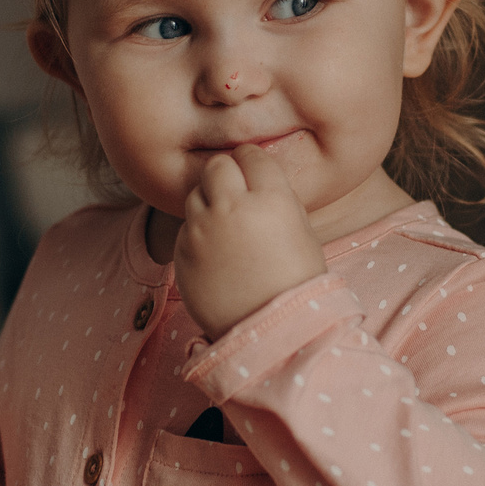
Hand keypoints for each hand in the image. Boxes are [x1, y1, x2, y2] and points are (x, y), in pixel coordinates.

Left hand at [174, 143, 326, 336]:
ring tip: (226, 226)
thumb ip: (276, 198)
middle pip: (217, 166)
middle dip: (226, 174)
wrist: (272, 331)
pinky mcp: (182, 253)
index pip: (251, 154)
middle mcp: (232, 207)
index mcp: (271, 198)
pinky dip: (199, 234)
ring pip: (196, 194)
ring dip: (209, 202)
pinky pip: (186, 229)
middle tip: (235, 192)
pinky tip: (217, 254)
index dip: (252, 161)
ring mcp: (202, 231)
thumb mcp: (302, 231)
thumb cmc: (297, 281)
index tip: (252, 170)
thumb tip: (256, 179)